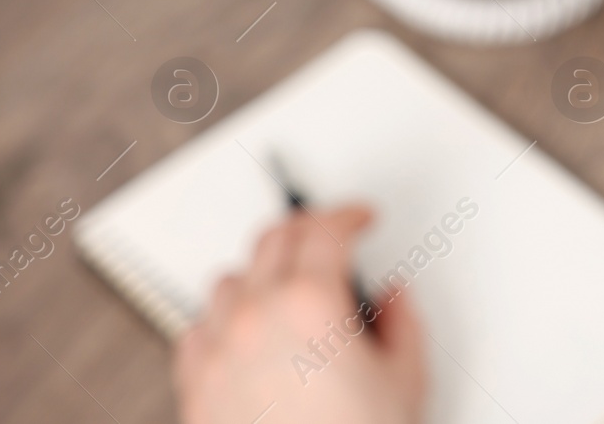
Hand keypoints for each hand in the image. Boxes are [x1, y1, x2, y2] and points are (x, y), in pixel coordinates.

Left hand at [172, 206, 424, 423]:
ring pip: (229, 280)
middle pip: (273, 239)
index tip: (362, 218)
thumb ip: (402, 321)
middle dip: (308, 227)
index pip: (327, 228)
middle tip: (330, 235)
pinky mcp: (195, 390)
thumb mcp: (408, 378)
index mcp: (313, 304)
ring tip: (287, 287)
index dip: (350, 213)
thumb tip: (390, 297)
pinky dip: (221, 321)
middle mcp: (258, 317)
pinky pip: (195, 331)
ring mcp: (219, 351)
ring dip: (261, 273)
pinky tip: (244, 331)